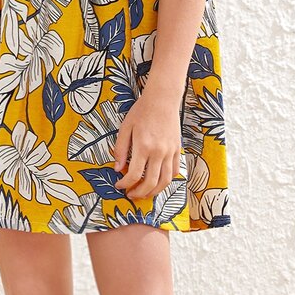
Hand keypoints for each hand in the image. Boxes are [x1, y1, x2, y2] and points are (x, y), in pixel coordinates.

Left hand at [114, 85, 183, 200]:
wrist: (162, 99)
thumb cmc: (141, 111)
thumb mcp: (125, 128)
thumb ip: (121, 149)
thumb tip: (117, 168)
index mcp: (143, 146)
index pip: (133, 175)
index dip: (124, 184)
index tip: (119, 186)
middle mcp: (158, 152)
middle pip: (150, 183)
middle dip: (139, 193)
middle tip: (131, 195)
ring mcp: (170, 152)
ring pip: (165, 181)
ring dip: (154, 191)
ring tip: (145, 193)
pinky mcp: (177, 150)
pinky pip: (175, 171)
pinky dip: (167, 180)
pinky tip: (158, 181)